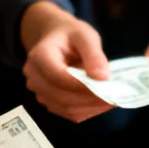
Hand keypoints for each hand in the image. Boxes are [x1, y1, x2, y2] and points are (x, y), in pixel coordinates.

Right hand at [20, 1, 112, 122]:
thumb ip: (94, 54)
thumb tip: (103, 77)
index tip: (106, 87)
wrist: (56, 38)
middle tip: (115, 97)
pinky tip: (100, 103)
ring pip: (64, 108)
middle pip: (61, 96)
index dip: (82, 85)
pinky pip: (67, 112)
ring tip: (111, 100)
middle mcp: (34, 76)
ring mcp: (38, 91)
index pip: (58, 76)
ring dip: (89, 107)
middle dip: (89, 99)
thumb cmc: (71, 34)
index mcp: (39, 56)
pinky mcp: (48, 101)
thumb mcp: (85, 36)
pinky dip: (85, 110)